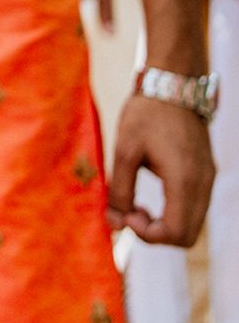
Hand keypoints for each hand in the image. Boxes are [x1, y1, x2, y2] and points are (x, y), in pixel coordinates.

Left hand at [106, 92, 214, 244]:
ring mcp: (208, 181)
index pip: (177, 233)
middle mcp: (203, 185)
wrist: (173, 86)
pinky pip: (193, 209)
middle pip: (187, 236)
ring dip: (163, 225)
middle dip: (154, 234)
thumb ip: (120, 189)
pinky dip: (172, 214)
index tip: (124, 214)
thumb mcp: (124, 150)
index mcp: (185, 181)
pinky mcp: (205, 175)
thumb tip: (114, 221)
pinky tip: (149, 199)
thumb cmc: (146, 114)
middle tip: (127, 213)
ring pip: (192, 225)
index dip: (147, 235)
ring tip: (135, 206)